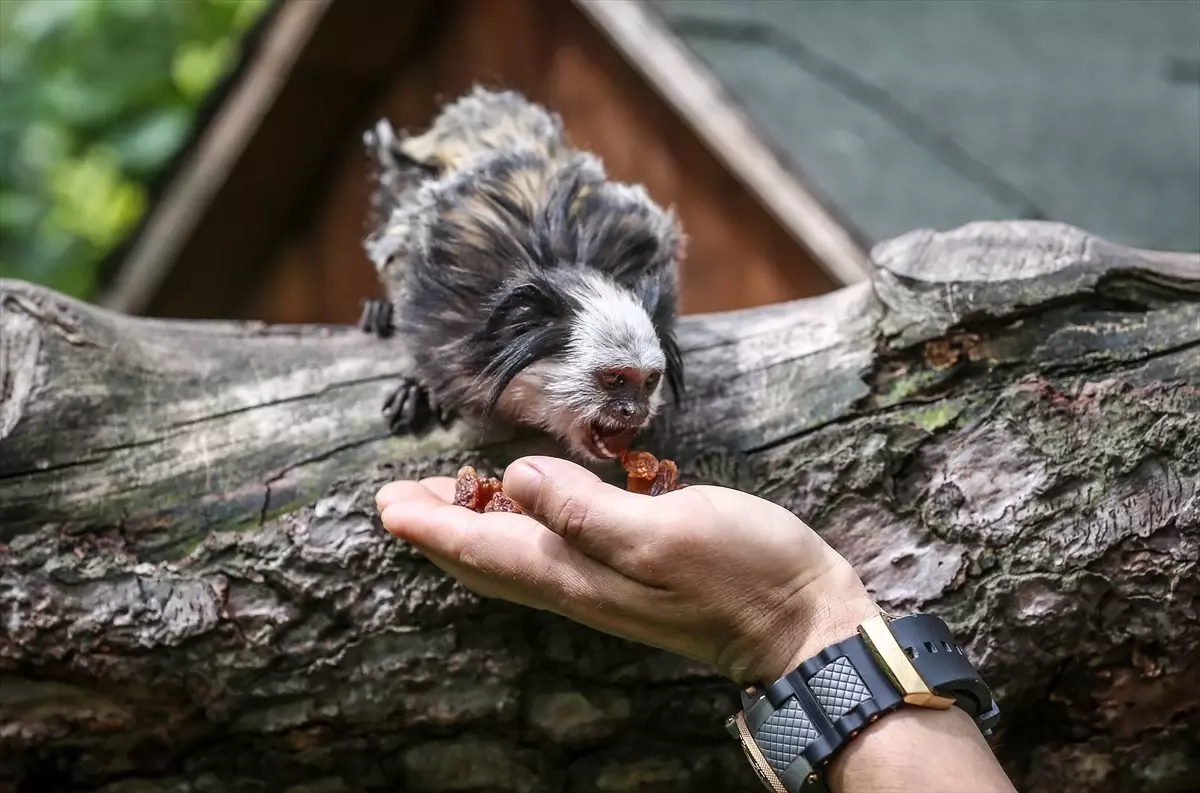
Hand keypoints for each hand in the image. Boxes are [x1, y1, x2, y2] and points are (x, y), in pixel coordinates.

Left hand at [376, 455, 879, 683]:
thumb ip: (584, 509)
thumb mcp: (662, 533)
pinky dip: (521, 527)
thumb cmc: (740, 574)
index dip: (432, 525)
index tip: (387, 503)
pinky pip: (552, 550)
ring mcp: (604, 582)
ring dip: (474, 527)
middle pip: (488, 557)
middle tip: (399, 499)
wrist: (798, 623)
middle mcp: (579, 583)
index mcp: (576, 573)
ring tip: (448, 498)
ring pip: (516, 556)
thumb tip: (516, 478)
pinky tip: (531, 505)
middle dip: (439, 528)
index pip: (483, 549)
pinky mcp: (630, 572)